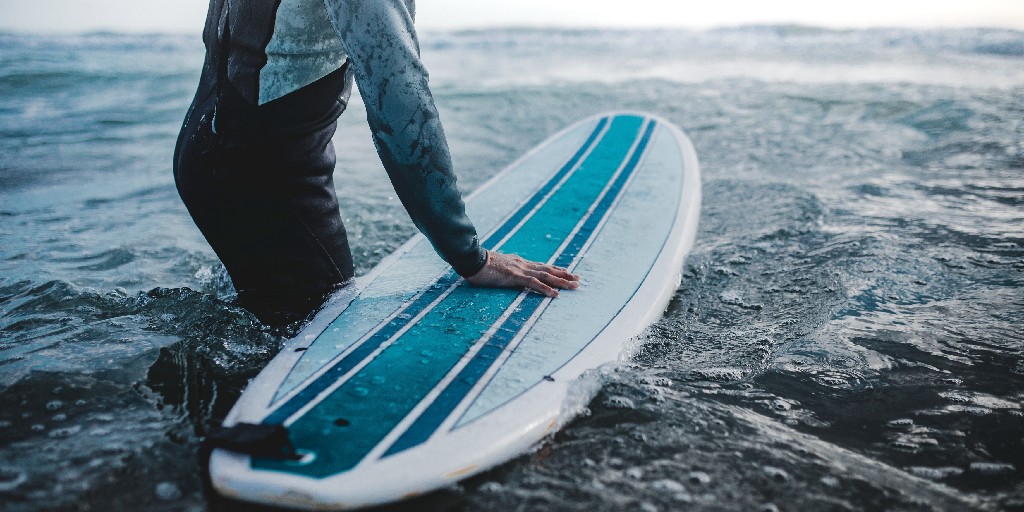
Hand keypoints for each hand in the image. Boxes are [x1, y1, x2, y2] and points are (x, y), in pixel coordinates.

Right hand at [465, 250, 580, 296]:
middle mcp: (523, 264)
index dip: (556, 270)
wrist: (471, 258)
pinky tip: (555, 295)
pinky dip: (546, 289)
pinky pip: (533, 284)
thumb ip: (505, 269)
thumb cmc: (479, 264)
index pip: (542, 266)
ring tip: (574, 286)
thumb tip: (508, 272)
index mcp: (519, 263)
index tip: (568, 272)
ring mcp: (519, 270)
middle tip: (579, 279)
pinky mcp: (514, 277)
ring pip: (545, 276)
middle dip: (564, 275)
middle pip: (548, 270)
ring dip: (561, 282)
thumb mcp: (496, 266)